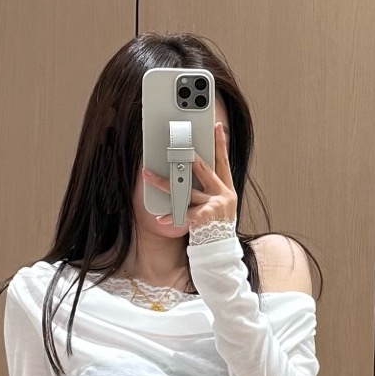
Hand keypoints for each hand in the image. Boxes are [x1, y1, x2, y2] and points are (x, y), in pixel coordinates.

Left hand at [143, 117, 237, 233]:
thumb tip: (193, 166)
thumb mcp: (218, 203)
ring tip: (148, 175)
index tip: (216, 126)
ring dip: (164, 183)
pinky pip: (185, 215)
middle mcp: (223, 194)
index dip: (220, 143)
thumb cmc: (215, 225)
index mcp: (226, 188)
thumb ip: (208, 187)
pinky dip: (172, 217)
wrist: (221, 250)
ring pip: (185, 190)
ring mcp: (215, 206)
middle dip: (188, 155)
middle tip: (177, 142)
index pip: (223, 161)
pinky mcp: (207, 218)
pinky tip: (161, 219)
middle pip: (203, 169)